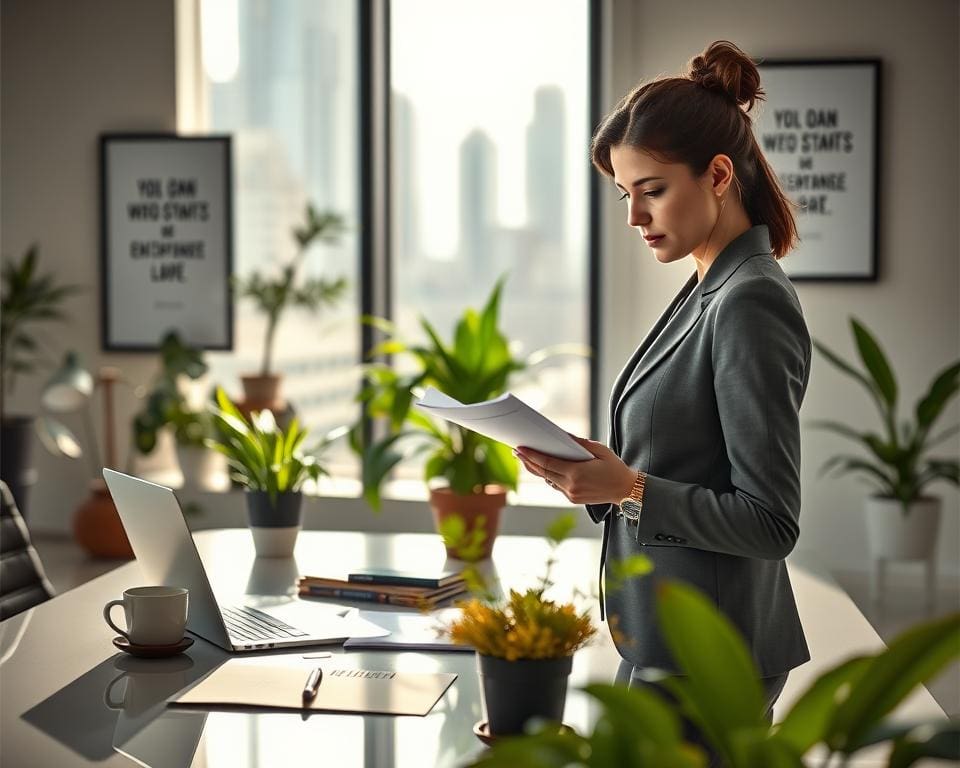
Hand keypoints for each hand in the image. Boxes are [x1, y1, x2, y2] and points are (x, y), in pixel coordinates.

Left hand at [514, 436, 636, 505]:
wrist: (626, 491)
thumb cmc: (615, 468)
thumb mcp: (600, 450)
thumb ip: (579, 443)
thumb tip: (562, 435)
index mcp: (576, 473)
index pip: (547, 463)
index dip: (532, 456)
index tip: (520, 448)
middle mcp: (571, 486)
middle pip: (543, 472)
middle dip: (528, 461)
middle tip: (517, 451)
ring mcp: (571, 494)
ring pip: (548, 480)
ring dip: (536, 469)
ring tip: (525, 458)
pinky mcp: (573, 498)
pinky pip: (556, 485)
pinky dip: (548, 475)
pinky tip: (542, 468)